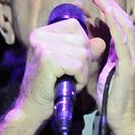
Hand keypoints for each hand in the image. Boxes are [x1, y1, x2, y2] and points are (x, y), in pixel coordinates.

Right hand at [0, 17, 105, 134]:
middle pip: (82, 39)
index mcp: (43, 32)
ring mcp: (42, 46)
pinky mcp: (48, 59)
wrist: (32, 108)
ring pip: (83, 53)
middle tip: (71, 75)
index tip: (71, 63)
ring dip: (83, 71)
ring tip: (69, 80)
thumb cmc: (52, 86)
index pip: (75, 26)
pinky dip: (80, 79)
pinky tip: (69, 85)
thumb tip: (101, 42)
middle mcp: (40, 35)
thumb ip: (86, 51)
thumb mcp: (71, 64)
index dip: (82, 45)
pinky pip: (78, 66)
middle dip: (84, 60)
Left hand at [88, 0, 134, 134]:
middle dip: (109, 2)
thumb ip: (103, 55)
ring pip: (124, 25)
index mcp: (133, 53)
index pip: (121, 25)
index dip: (109, 8)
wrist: (124, 122)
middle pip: (124, 20)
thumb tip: (93, 38)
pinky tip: (106, 12)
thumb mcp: (105, 72)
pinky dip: (115, 23)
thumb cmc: (112, 100)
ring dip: (110, 7)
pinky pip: (123, 39)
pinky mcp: (132, 66)